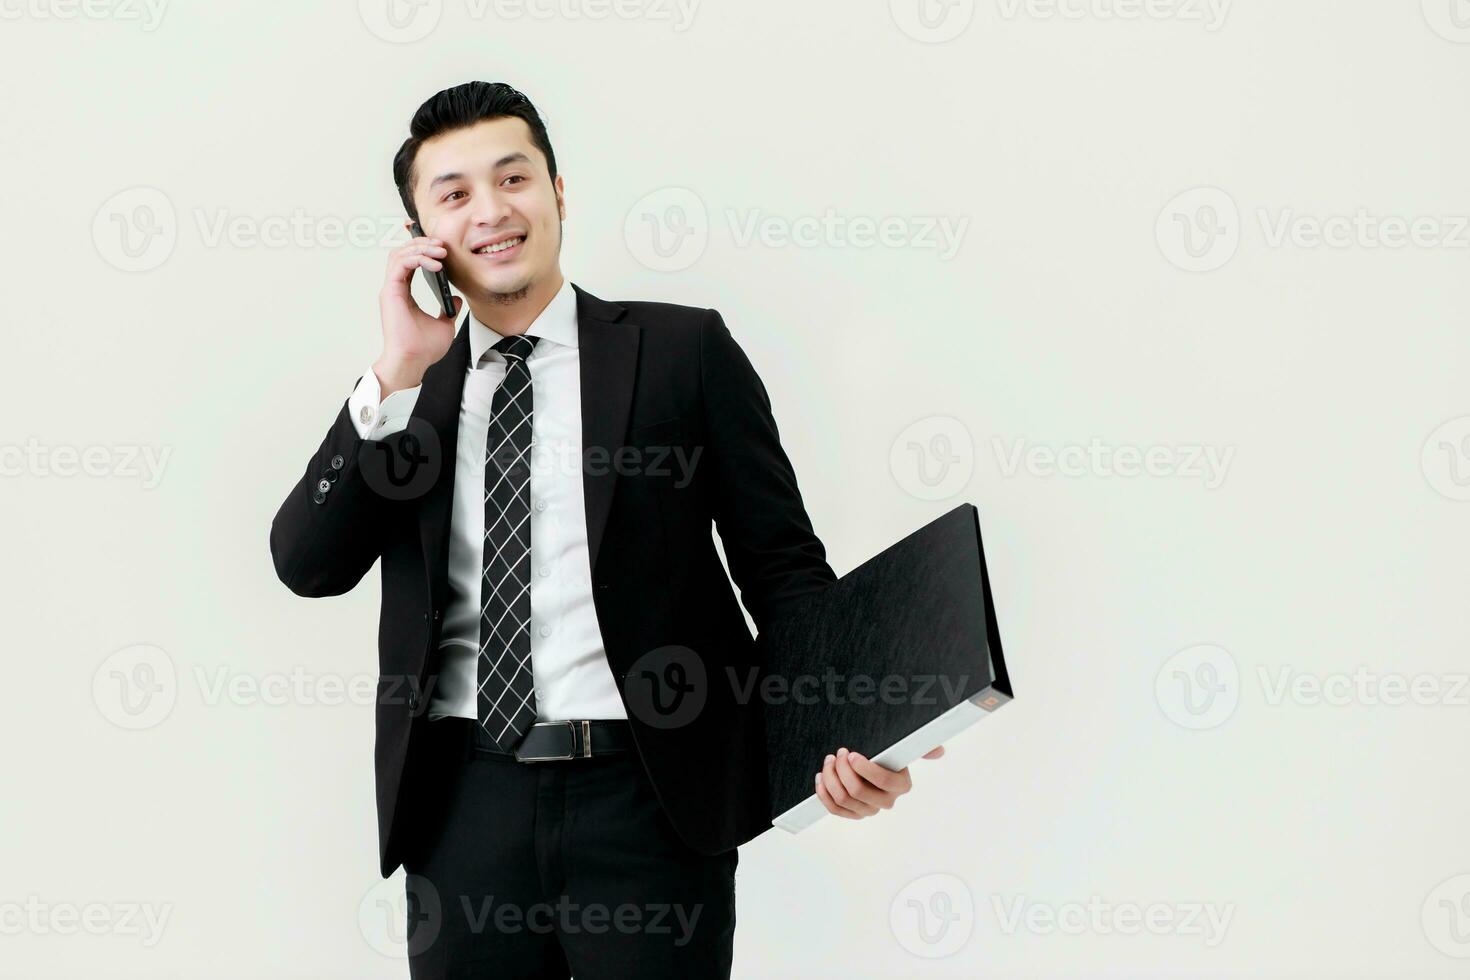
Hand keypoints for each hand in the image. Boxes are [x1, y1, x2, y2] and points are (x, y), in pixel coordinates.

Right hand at [375, 228, 462, 395]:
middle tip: (442, 244)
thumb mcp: (444, 325)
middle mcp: (395, 288)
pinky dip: (418, 259)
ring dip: (420, 248)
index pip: (409, 261)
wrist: (413, 361)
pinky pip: (401, 264)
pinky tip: (436, 264)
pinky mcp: (390, 292)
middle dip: (422, 243)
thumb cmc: (424, 349)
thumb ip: (448, 310)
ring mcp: (391, 289)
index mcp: (404, 293)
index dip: (423, 250)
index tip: (443, 249)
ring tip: (440, 251)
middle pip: (402, 252)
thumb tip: (456, 299)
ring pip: (399, 254)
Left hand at [814, 744, 944, 818]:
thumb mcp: (903, 746)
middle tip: (837, 754)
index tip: (852, 754)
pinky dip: (824, 793)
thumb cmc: (887, 754)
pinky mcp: (852, 813)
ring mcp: (868, 810)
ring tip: (829, 760)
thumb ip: (922, 746)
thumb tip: (939, 751)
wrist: (870, 764)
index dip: (864, 769)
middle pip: (857, 791)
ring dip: (831, 778)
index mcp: (901, 785)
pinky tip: (821, 777)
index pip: (882, 781)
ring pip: (843, 799)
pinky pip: (834, 809)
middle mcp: (886, 802)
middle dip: (842, 770)